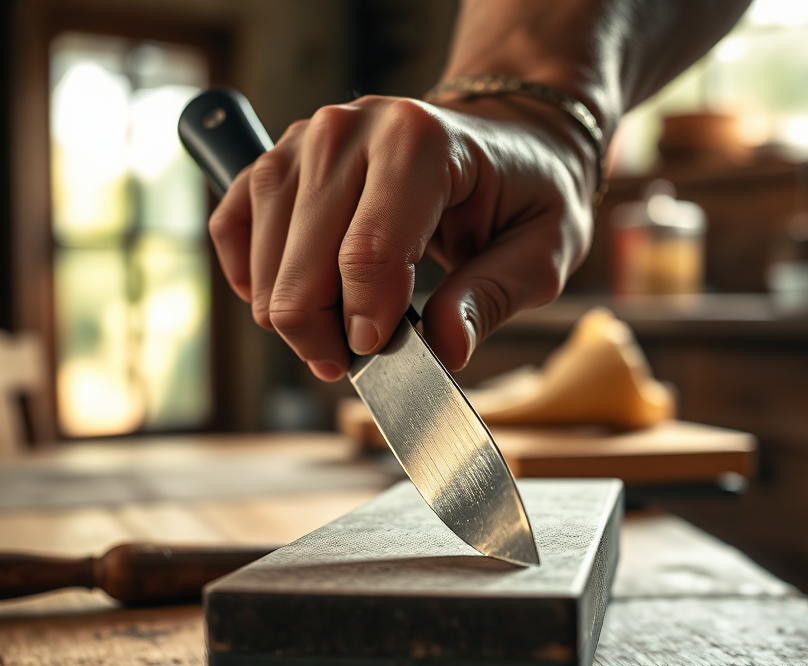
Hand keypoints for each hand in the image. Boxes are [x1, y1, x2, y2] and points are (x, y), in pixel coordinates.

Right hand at [208, 95, 593, 380]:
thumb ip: (491, 297)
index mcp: (419, 142)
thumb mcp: (543, 250)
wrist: (504, 136)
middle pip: (304, 264)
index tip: (375, 355)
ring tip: (335, 336)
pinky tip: (284, 297)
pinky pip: (232, 225)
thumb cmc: (527, 193)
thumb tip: (445, 350)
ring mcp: (304, 139)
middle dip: (323, 333)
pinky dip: (250, 274)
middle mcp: (350, 130)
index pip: (368, 252)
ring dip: (291, 314)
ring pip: (264, 256)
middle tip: (354, 362)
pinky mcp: (278, 157)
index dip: (364, 321)